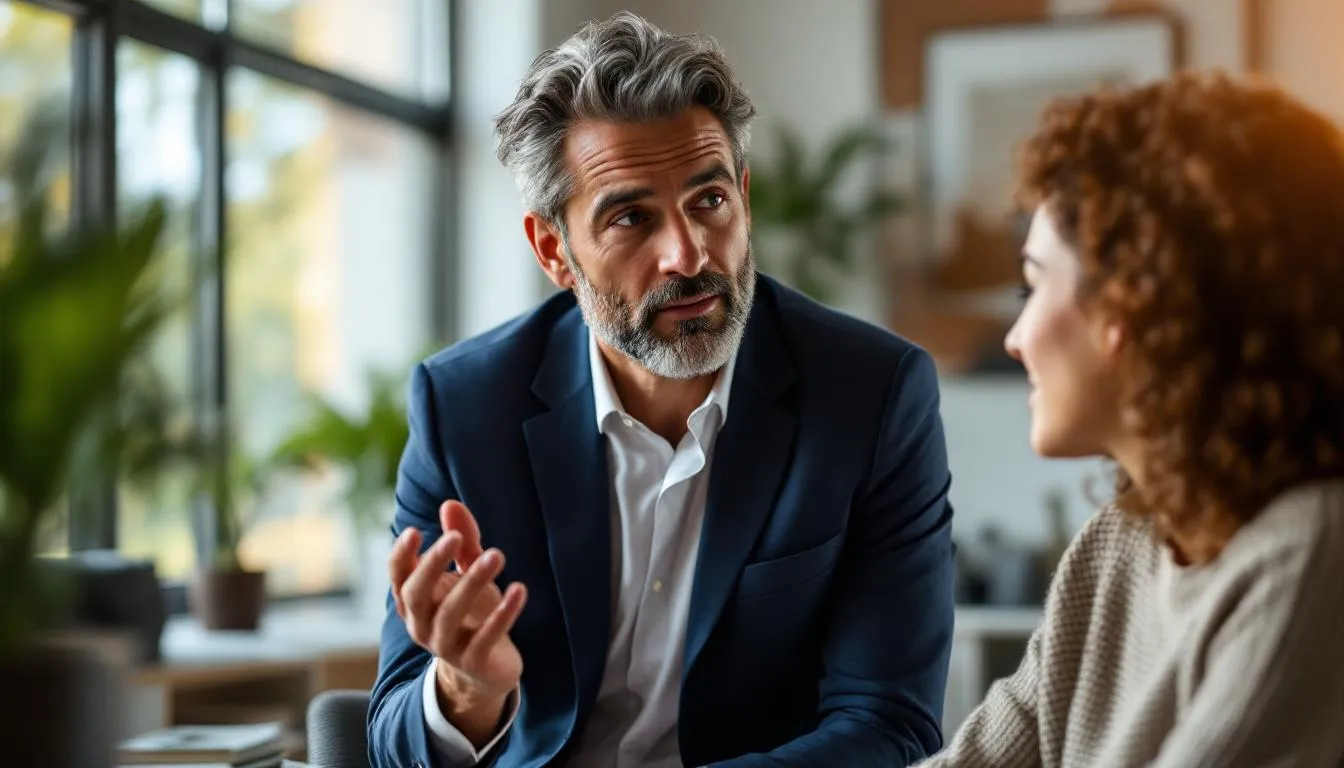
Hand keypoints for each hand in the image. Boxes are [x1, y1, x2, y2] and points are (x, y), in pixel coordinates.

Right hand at [389, 500, 527, 746]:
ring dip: (472, 583)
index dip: (402, 556)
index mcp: (414, 601)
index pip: (398, 577)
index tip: (416, 531)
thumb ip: (461, 541)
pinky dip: (502, 614)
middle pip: (417, 594)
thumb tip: (449, 503)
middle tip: (455, 537)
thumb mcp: (467, 573)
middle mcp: (421, 624)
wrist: (486, 670)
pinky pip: (485, 638)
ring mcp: (445, 646)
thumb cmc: (472, 612)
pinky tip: (519, 589)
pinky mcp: (473, 662)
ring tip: (496, 555)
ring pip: (450, 614)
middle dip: (433, 565)